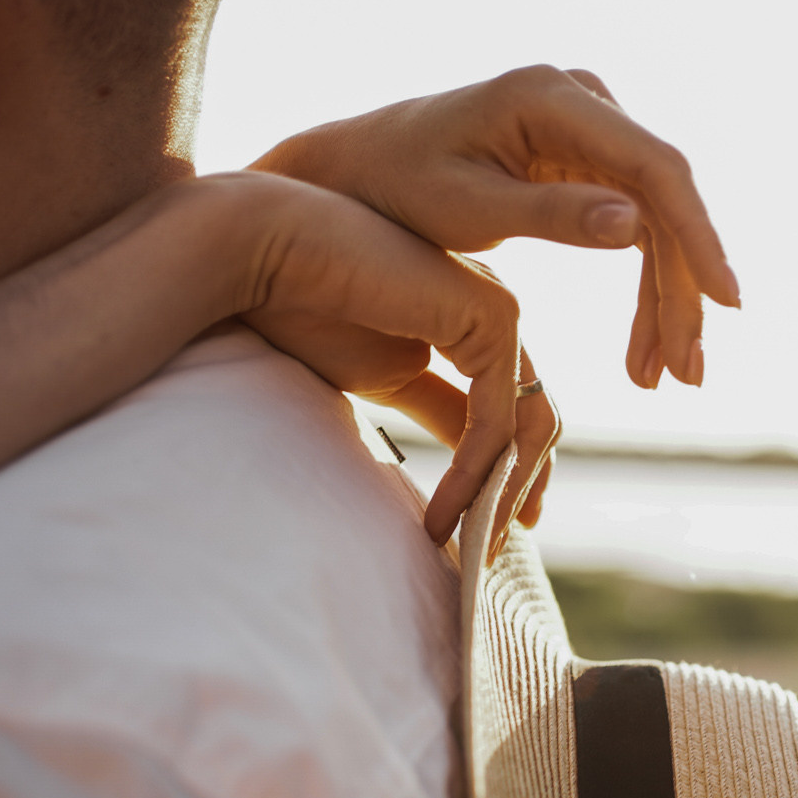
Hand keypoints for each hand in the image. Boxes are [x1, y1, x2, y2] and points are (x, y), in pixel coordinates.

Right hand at [196, 173, 553, 545]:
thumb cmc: (302, 307)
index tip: (485, 532)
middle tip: (495, 547)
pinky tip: (444, 515)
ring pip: (529, 424)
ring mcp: (498, 310)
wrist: (262, 251)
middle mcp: (493, 315)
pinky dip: (476, 473)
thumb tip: (470, 467)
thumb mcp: (385, 378)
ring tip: (469, 543)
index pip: (512, 411)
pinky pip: (496, 417)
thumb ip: (437, 412)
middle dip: (520, 488)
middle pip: (535, 419)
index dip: (505, 475)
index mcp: (470, 325)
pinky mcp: (490, 315)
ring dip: (502, 492)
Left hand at [255, 64, 739, 390]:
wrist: (352, 172)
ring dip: (666, 301)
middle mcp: (583, 101)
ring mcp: (589, 128)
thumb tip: (635, 227)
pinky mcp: (586, 160)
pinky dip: (641, 290)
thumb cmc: (395, 189)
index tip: (725, 303)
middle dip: (681, 292)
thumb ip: (550, 215)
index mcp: (552, 100)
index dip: (698, 237)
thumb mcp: (465, 210)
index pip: (655, 169)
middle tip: (687, 374)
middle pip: (664, 202)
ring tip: (665, 377)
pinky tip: (644, 351)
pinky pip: (634, 228)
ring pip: (656, 223)